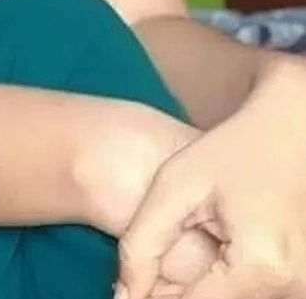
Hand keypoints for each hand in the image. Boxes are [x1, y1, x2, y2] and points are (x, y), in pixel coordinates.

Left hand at [118, 56, 305, 298]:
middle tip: (145, 270)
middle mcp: (290, 286)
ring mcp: (299, 286)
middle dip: (173, 293)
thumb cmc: (233, 148)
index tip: (126, 292)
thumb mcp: (175, 186)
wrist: (289, 129)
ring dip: (197, 287)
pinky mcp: (298, 280)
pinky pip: (246, 292)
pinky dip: (219, 280)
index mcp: (259, 266)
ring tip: (176, 252)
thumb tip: (124, 296)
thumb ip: (143, 242)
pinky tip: (204, 249)